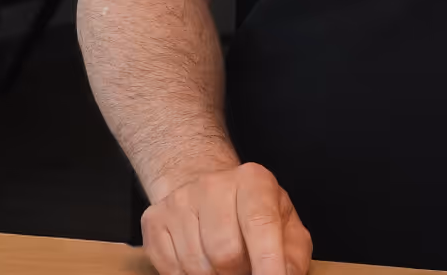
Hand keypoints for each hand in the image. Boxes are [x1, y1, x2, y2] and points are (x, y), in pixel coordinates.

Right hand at [139, 162, 312, 274]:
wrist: (208, 189)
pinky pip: (171, 269)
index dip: (268, 262)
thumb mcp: (283, 224)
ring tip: (224, 263)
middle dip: (238, 273)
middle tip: (244, 268)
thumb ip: (291, 253)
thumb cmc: (252, 212)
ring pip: (197, 265)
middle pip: (225, 253)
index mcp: (253, 181)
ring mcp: (180, 200)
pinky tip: (201, 259)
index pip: (261, 224)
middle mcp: (214, 184)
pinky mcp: (155, 219)